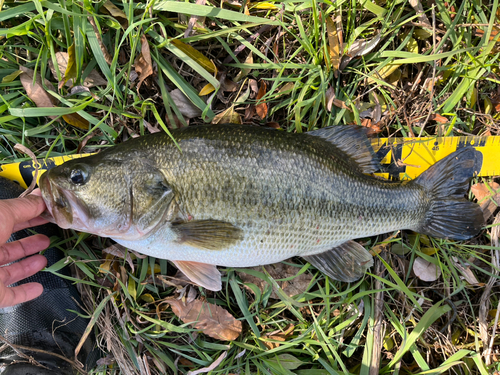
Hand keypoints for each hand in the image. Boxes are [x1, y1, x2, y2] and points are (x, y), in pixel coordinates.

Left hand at [0, 190, 49, 307]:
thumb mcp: (0, 215)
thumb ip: (24, 206)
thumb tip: (42, 197)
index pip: (6, 220)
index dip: (28, 216)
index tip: (46, 214)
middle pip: (6, 246)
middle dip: (27, 241)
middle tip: (45, 236)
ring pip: (8, 270)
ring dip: (27, 265)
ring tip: (42, 259)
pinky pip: (10, 294)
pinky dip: (25, 292)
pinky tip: (37, 288)